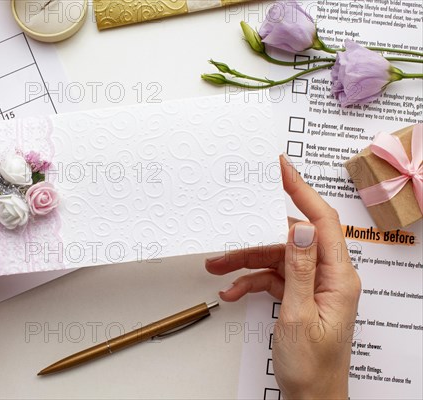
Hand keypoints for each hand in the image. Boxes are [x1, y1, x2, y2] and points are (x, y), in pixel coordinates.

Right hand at [205, 155, 360, 398]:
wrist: (311, 397)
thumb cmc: (312, 365)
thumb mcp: (299, 315)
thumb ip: (299, 269)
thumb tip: (300, 228)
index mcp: (339, 277)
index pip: (322, 222)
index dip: (301, 190)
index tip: (281, 169)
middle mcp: (328, 276)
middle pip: (289, 240)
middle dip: (253, 240)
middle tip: (227, 237)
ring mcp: (313, 285)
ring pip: (276, 258)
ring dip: (245, 263)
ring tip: (218, 269)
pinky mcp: (299, 295)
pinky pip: (272, 277)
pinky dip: (250, 281)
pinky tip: (232, 291)